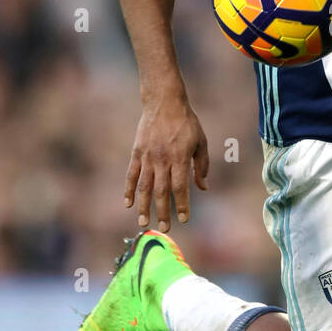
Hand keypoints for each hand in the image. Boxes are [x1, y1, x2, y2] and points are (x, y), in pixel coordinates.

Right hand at [124, 96, 208, 231]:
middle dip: (163, 212)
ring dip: (144, 206)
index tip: (184, 219)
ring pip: (145, 186)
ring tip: (143, 223)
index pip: (180, 186)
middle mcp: (162, 159)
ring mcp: (148, 156)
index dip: (182, 204)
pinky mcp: (137, 152)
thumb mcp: (200, 142)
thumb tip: (203, 187)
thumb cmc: (187, 122)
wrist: (164, 102)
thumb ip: (202, 166)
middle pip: (162, 191)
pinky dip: (129, 189)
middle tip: (164, 228)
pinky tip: (128, 203)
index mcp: (180, 157)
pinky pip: (132, 174)